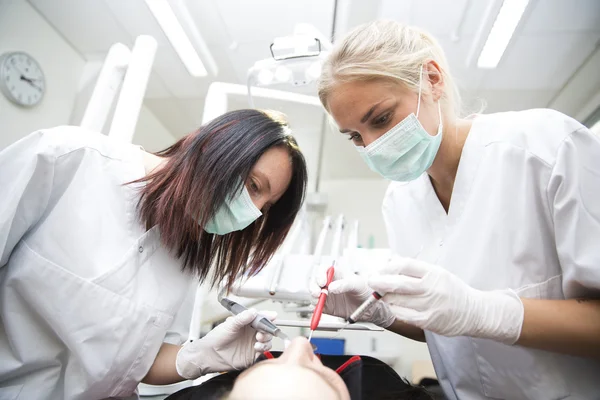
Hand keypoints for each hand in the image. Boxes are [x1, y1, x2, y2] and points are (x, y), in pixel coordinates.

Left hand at [176, 309, 275, 379]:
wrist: (208, 355)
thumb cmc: (215, 338)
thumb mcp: (229, 325)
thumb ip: (242, 318)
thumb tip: (253, 312)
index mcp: (246, 323)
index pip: (260, 318)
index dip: (267, 316)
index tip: (273, 316)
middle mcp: (250, 333)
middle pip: (267, 329)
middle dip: (268, 329)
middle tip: (262, 331)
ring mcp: (252, 344)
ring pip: (267, 340)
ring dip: (266, 339)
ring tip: (258, 340)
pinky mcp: (252, 355)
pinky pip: (263, 351)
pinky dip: (263, 348)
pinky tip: (256, 347)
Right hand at [309, 264, 394, 327]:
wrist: (370, 308)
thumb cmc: (366, 291)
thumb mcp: (358, 284)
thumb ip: (345, 284)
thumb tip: (332, 287)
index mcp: (336, 274)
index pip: (323, 269)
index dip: (320, 274)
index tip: (322, 281)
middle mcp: (329, 283)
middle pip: (315, 281)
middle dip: (313, 286)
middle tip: (318, 292)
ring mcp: (327, 295)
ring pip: (313, 293)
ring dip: (313, 296)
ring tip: (318, 299)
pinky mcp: (326, 307)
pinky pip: (316, 306)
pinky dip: (315, 307)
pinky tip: (319, 307)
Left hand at [368, 257, 523, 342]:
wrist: (475, 312)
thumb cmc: (453, 292)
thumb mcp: (439, 274)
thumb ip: (416, 270)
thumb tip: (392, 263)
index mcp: (434, 273)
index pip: (405, 265)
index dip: (388, 267)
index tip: (380, 269)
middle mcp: (432, 288)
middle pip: (398, 283)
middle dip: (380, 282)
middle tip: (371, 281)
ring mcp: (430, 305)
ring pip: (398, 300)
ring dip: (385, 297)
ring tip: (380, 294)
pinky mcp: (428, 321)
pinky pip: (404, 315)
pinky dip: (394, 310)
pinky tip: (391, 306)